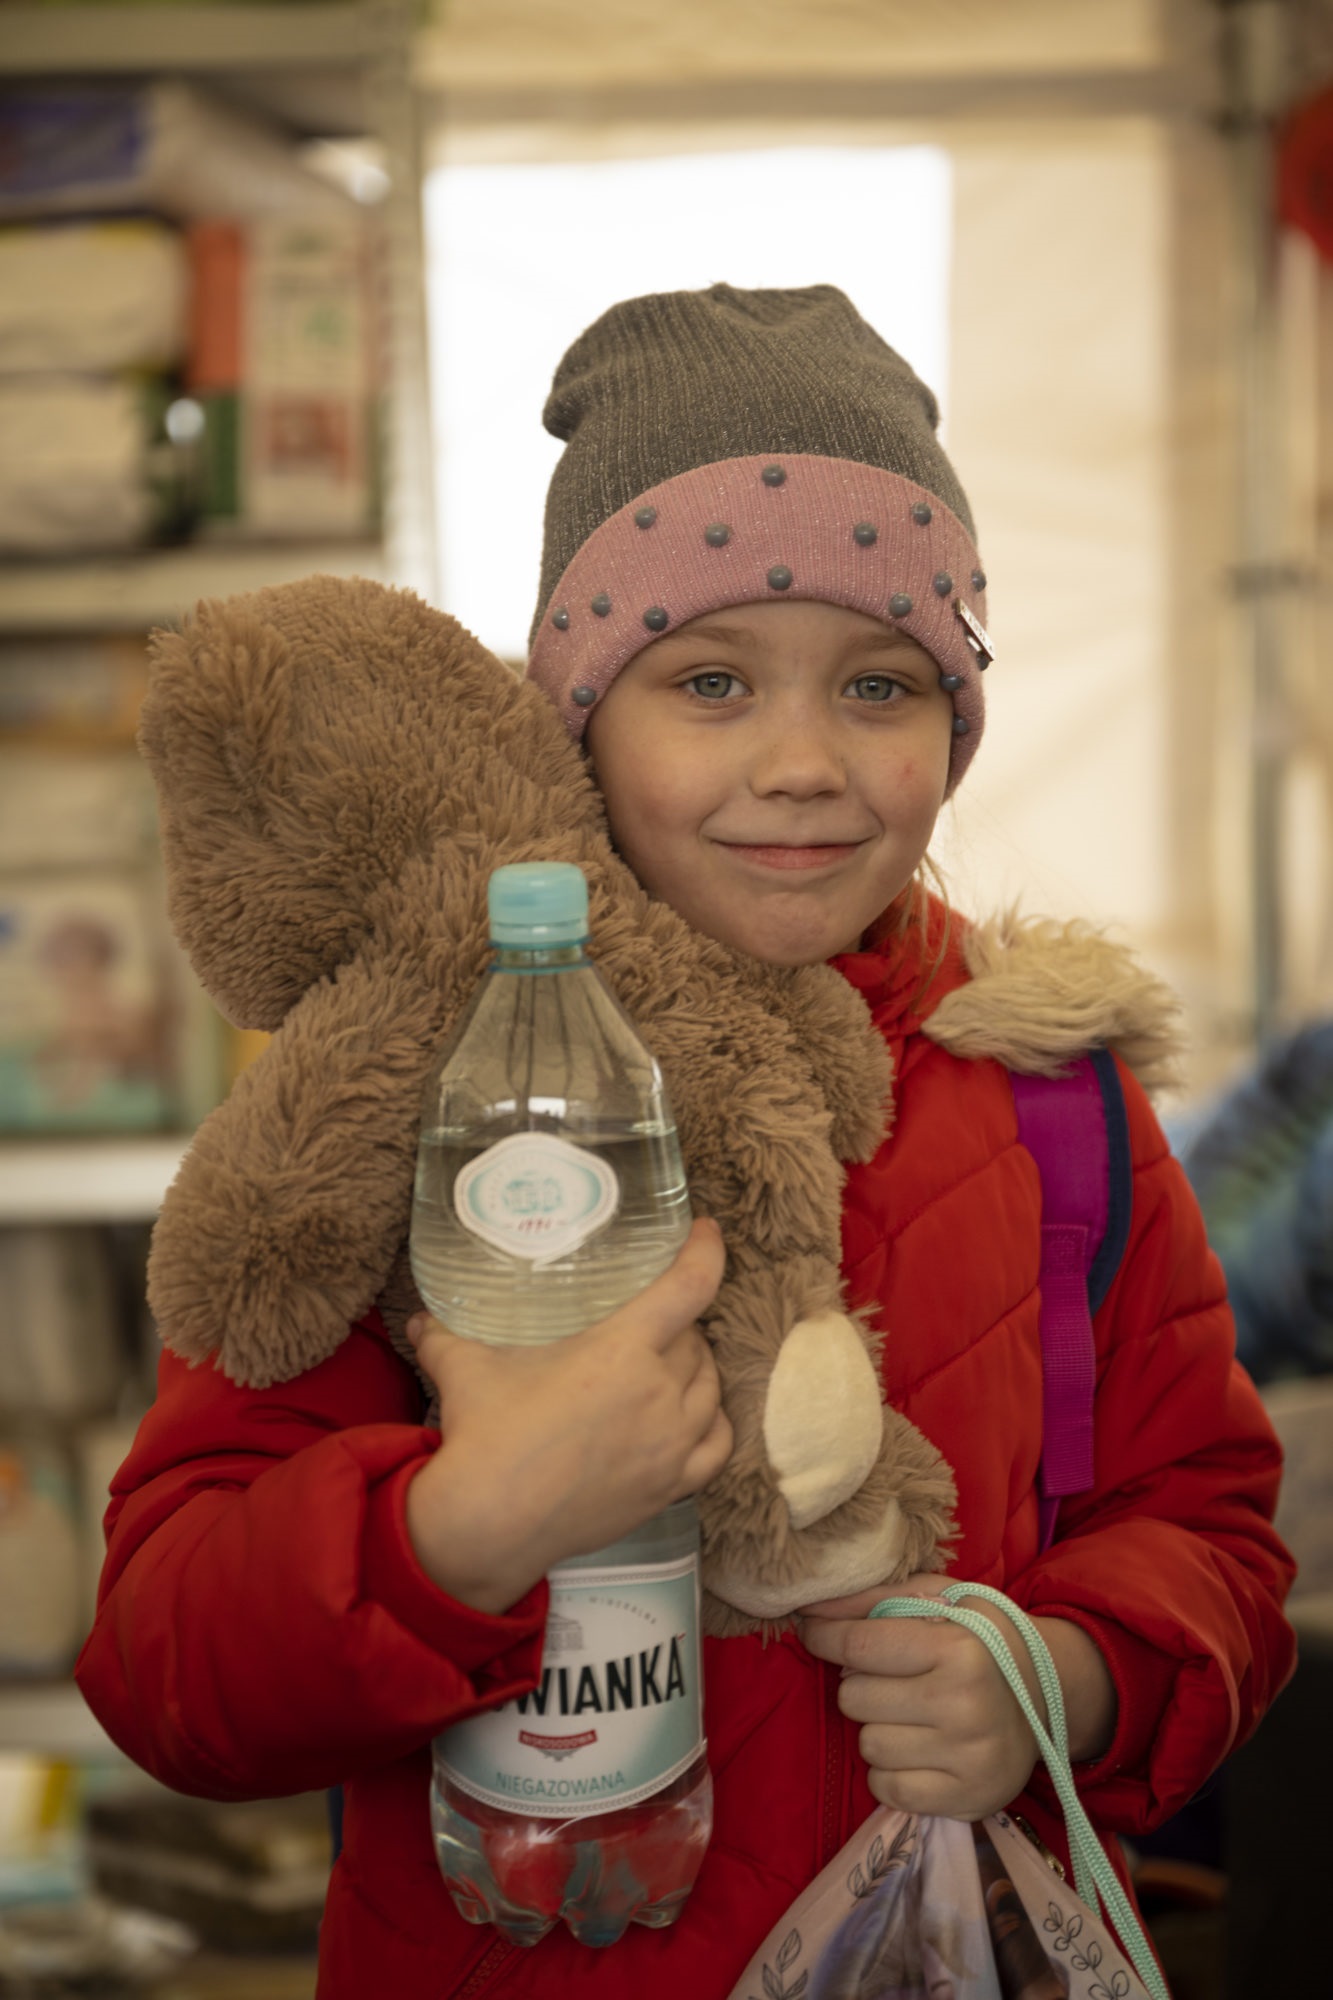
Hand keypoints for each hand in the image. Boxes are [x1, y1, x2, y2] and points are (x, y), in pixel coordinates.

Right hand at [404, 1218, 731, 1613]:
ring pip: (710, 1388)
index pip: (688, 1286)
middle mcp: (658, 1392)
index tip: (705, 1232)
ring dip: (697, 1368)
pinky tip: (696, 1417)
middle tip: (649, 1321)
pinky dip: (713, 1424)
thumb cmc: (484, 1436)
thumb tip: (418, 1321)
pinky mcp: (669, 1486)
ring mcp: (670, 1444)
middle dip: (679, 1323)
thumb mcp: (464, 1369)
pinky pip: (716, 1446)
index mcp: (621, 1349)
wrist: (491, 1523)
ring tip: (669, 1364)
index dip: (706, 1251)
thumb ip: (444, 1335)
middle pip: (695, 1340)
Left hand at [799, 1574, 1115, 1819]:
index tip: (813, 1633)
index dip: (825, 1638)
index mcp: (959, 1650)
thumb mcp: (940, 1597)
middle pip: (854, 1699)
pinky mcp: (968, 1800)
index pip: (859, 1646)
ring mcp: (967, 1760)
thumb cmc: (982, 1638)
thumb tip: (810, 1612)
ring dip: (876, 1728)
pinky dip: (889, 1770)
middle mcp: (964, 1707)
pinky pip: (887, 1789)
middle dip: (860, 1684)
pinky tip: (916, 1749)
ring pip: (867, 1747)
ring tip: (908, 1714)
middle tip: (889, 1678)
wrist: (1051, 1695)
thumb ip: (874, 1597)